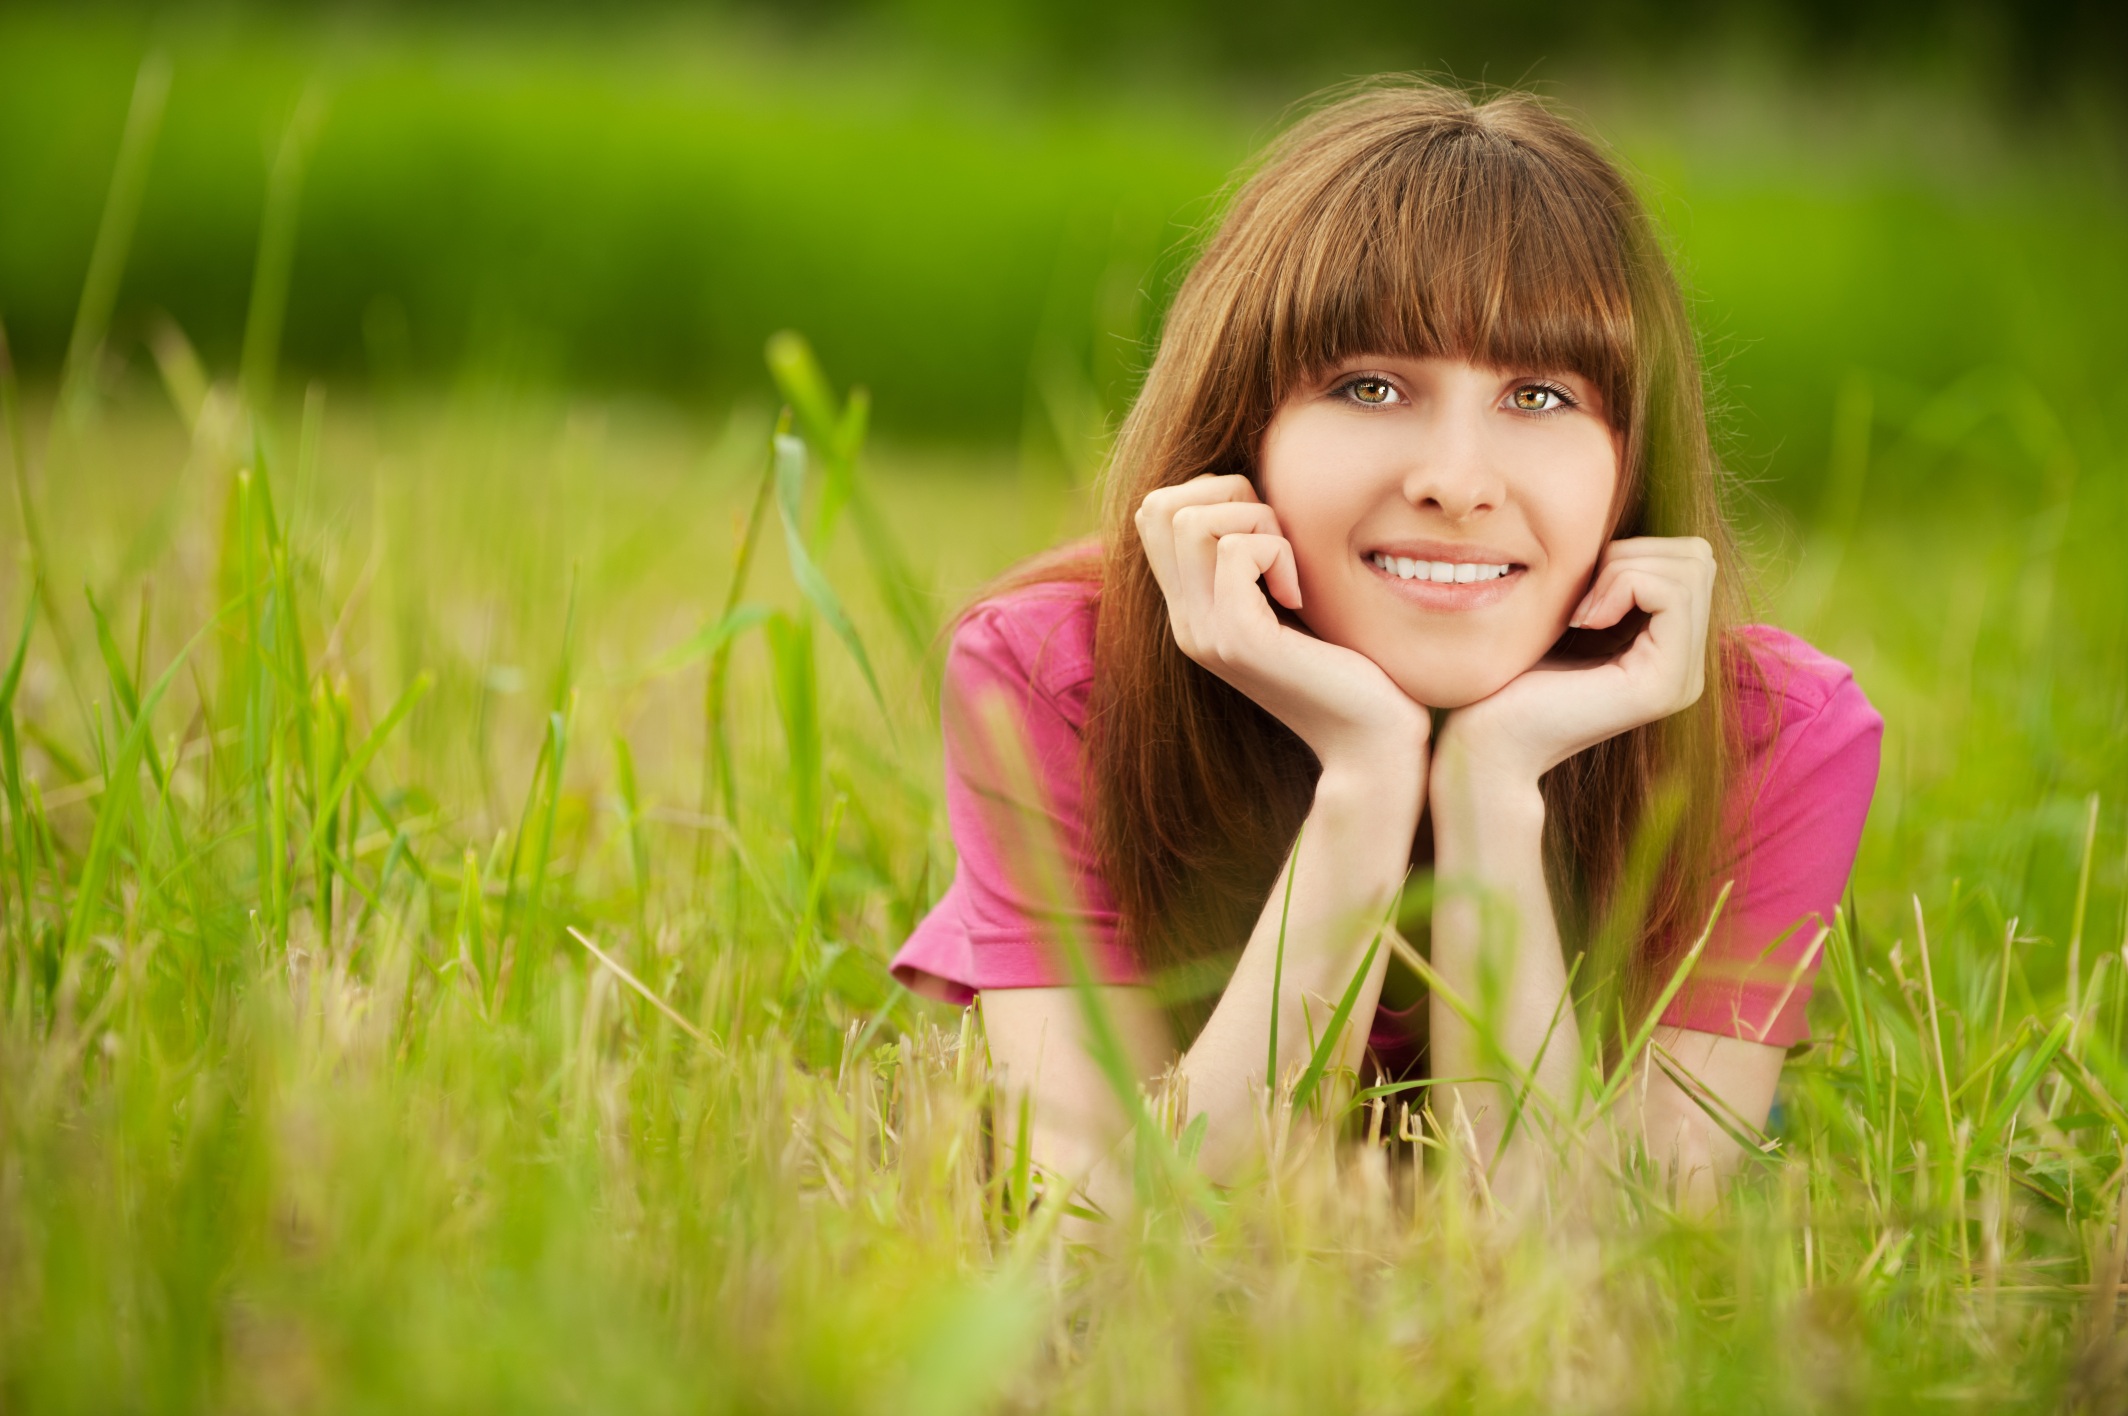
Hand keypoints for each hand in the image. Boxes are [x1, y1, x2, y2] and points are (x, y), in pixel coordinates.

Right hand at [1135, 474, 1427, 773]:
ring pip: (1191, 520)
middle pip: (1158, 506)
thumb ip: (1258, 560)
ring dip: (1256, 521)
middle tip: (1278, 541)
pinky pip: (1234, 551)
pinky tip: (1299, 597)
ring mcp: (1204, 632)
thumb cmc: (1350, 667)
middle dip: (1229, 496)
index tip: (1265, 533)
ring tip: (1288, 569)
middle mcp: (1185, 622)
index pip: (1152, 512)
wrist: (1369, 744)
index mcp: (1190, 610)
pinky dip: (1277, 552)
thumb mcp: (1290, 602)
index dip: (1212, 493)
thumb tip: (1253, 492)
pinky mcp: (1237, 640)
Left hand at [1437, 536, 1715, 786]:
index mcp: (1669, 649)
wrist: (1485, 743)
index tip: (1578, 591)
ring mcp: (1683, 678)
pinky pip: (1671, 592)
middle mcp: (1688, 666)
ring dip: (1623, 568)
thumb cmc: (1507, 678)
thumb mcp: (1565, 613)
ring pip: (1690, 566)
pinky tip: (1582, 620)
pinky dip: (1622, 585)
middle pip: (1697, 555)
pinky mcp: (1664, 684)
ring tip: (1579, 612)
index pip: (1688, 557)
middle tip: (1580, 598)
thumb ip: (1603, 579)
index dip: (1631, 550)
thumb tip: (1620, 527)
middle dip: (1633, 553)